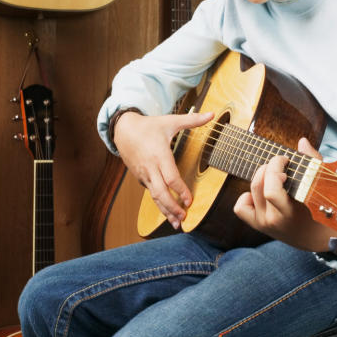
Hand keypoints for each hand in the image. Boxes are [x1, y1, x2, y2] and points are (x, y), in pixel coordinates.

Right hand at [114, 110, 213, 228]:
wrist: (123, 130)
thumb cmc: (149, 126)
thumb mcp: (170, 121)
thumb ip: (192, 120)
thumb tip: (212, 114)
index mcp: (159, 154)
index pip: (170, 177)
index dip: (180, 190)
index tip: (190, 200)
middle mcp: (150, 167)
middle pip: (160, 192)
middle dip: (172, 207)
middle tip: (184, 217)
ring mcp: (144, 174)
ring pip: (154, 196)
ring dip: (165, 210)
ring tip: (176, 223)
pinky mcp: (140, 177)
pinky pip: (150, 192)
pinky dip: (159, 203)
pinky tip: (167, 212)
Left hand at [233, 137, 332, 250]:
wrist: (318, 240)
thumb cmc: (324, 211)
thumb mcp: (322, 187)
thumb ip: (312, 162)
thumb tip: (302, 142)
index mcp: (290, 212)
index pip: (271, 188)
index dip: (274, 167)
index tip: (285, 160)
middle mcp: (273, 219)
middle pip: (258, 184)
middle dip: (268, 167)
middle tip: (281, 164)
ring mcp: (263, 223)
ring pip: (250, 191)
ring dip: (261, 177)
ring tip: (274, 177)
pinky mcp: (258, 225)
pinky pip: (241, 207)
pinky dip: (247, 196)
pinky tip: (261, 193)